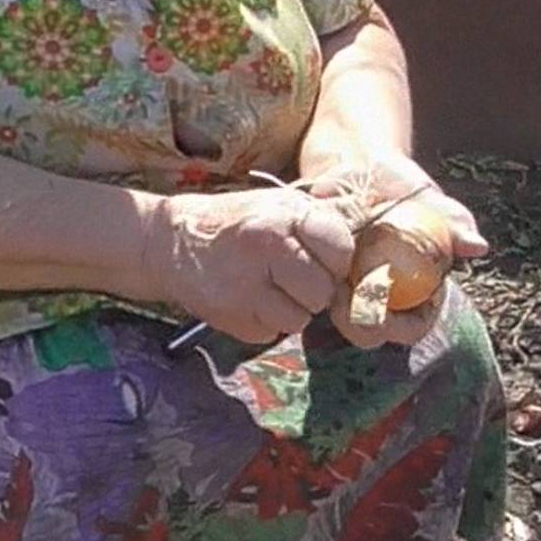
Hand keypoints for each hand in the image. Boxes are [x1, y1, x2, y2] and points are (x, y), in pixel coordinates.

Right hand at [147, 187, 355, 344]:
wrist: (171, 241)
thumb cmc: (238, 224)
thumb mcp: (280, 205)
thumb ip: (322, 225)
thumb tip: (369, 250)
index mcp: (286, 215)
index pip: (342, 249)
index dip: (336, 259)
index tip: (320, 257)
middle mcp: (267, 248)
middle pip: (323, 293)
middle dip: (312, 291)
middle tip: (288, 276)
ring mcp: (247, 286)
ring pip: (299, 320)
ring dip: (288, 310)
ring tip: (265, 286)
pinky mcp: (232, 318)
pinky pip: (271, 334)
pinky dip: (264, 322)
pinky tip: (246, 299)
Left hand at [300, 152, 486, 349]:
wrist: (351, 166)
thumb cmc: (397, 183)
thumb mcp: (425, 197)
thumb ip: (452, 222)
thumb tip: (478, 247)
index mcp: (417, 287)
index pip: (415, 325)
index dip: (403, 326)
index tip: (388, 312)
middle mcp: (384, 296)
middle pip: (376, 333)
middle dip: (365, 326)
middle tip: (351, 301)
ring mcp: (350, 290)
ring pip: (344, 321)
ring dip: (339, 311)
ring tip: (334, 287)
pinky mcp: (320, 277)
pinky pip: (315, 295)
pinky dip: (314, 287)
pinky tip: (313, 269)